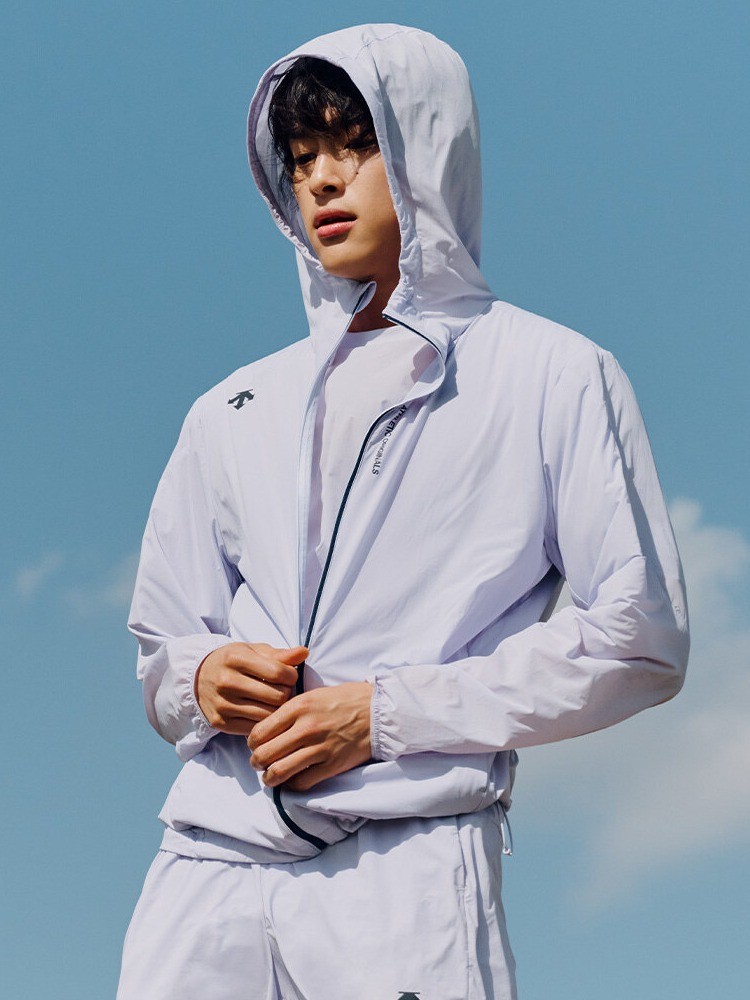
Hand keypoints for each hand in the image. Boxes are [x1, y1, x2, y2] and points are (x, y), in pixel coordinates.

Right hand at [195, 642, 307, 735]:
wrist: (197, 678)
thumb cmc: (232, 662)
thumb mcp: (253, 651)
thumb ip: (279, 654)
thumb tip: (304, 653)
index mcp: (235, 658)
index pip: (278, 672)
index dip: (292, 675)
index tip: (289, 675)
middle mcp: (226, 681)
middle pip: (276, 696)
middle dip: (286, 693)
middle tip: (283, 689)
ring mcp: (222, 704)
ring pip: (268, 715)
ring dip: (277, 710)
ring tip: (275, 701)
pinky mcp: (220, 723)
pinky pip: (254, 728)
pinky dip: (264, 723)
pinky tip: (263, 712)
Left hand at [247, 682, 372, 791]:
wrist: (379, 711)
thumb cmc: (345, 699)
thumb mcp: (313, 694)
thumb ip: (289, 710)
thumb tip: (268, 728)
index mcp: (298, 706)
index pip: (259, 732)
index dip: (252, 743)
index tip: (255, 745)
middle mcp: (306, 728)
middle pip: (265, 754)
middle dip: (256, 762)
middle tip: (259, 763)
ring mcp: (319, 748)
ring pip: (279, 772)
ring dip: (270, 777)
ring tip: (270, 776)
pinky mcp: (332, 765)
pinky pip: (302, 782)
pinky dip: (292, 785)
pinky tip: (292, 780)